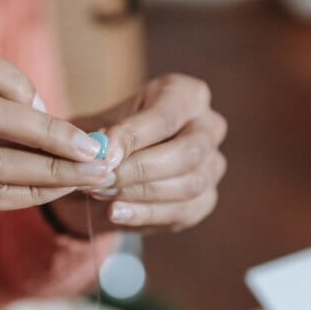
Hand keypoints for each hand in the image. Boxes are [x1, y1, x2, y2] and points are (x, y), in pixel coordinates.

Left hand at [49, 74, 226, 233]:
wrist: (112, 167)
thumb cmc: (109, 136)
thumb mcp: (98, 126)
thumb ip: (100, 135)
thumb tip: (101, 148)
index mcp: (187, 95)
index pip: (167, 116)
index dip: (134, 136)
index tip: (104, 155)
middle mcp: (209, 127)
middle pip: (187, 153)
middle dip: (140, 170)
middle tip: (103, 179)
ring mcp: (213, 165)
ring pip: (187, 185)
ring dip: (139, 193)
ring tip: (100, 192)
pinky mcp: (205, 200)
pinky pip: (182, 212)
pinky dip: (144, 214)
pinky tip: (115, 212)